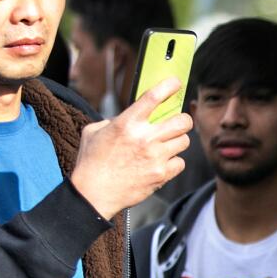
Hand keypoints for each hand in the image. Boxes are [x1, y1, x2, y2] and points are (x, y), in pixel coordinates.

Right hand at [68, 77, 192, 217]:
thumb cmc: (91, 163)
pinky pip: (180, 162)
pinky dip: (174, 162)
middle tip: (177, 122)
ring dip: (178, 140)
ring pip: (185, 141)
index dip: (169, 86)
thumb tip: (129, 117)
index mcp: (127, 123)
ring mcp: (155, 157)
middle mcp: (145, 138)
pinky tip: (162, 162)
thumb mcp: (94, 132)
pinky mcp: (160, 175)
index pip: (154, 96)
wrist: (93, 194)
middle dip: (183, 119)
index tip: (175, 83)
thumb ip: (113, 120)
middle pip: (183, 120)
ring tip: (167, 144)